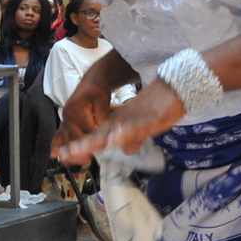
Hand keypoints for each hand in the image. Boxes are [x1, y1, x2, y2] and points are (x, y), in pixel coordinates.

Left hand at [55, 78, 183, 162]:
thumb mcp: (145, 126)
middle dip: (81, 145)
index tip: (64, 154)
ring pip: (111, 131)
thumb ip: (134, 137)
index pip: (97, 135)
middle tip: (63, 154)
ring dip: (94, 140)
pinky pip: (135, 128)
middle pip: (98, 134)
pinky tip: (113, 141)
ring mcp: (133, 118)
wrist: (176, 86)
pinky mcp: (148, 118)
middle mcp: (122, 119)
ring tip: (78, 149)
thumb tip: (125, 150)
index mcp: (119, 121)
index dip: (81, 145)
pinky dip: (123, 134)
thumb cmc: (160, 106)